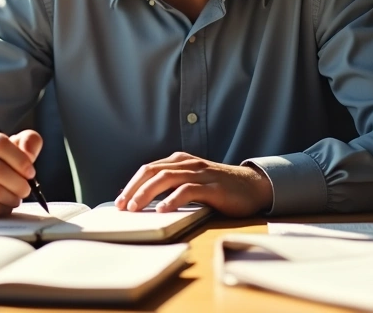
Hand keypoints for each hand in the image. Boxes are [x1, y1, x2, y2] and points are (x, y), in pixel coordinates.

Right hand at [0, 128, 41, 219]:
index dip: (21, 159)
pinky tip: (3, 206)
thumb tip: (30, 151)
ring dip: (12, 198)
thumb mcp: (4, 149)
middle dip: (19, 183)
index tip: (30, 172)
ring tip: (16, 198)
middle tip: (26, 189)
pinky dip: (1, 210)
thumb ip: (25, 141)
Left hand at [114, 152, 272, 216]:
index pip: (148, 169)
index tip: (119, 201)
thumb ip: (171, 186)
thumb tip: (142, 201)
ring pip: (166, 178)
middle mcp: (188, 164)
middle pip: (153, 171)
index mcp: (180, 161)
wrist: (253, 186)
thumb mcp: (192, 182)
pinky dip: (173, 199)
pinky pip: (189, 190)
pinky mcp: (213, 187)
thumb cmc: (220, 188)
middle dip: (134, 189)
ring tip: (135, 208)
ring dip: (147, 193)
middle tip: (122, 206)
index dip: (131, 184)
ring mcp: (200, 174)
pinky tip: (163, 210)